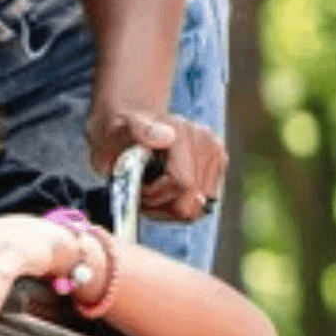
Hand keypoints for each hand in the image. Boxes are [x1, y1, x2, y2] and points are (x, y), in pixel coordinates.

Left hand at [88, 107, 225, 221]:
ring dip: (169, 207)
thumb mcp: (117, 130)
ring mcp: (216, 155)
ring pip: (198, 208)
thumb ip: (138, 131)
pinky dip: (178, 205)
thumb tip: (166, 137)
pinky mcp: (218, 168)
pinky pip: (200, 206)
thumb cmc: (120, 132)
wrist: (132, 127)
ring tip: (151, 190)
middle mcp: (207, 143)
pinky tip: (163, 191)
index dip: (155, 195)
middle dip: (162, 204)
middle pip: (192, 201)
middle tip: (141, 192)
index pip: (182, 183)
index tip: (136, 188)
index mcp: (184, 133)